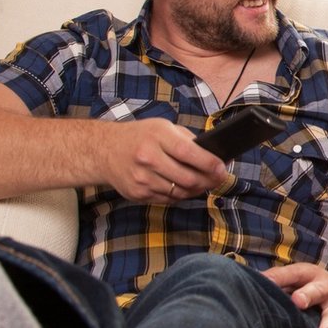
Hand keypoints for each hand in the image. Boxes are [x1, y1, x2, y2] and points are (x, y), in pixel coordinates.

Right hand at [103, 119, 227, 203]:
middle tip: (218, 178)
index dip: (209, 163)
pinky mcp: (138, 194)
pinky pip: (168, 199)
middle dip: (209, 181)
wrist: (104, 150)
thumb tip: (212, 156)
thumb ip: (186, 140)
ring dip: (196, 190)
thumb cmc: (139, 137)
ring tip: (204, 182)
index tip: (222, 168)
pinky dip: (180, 195)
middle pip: (187, 178)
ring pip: (180, 193)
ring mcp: (142, 179)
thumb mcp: (162, 128)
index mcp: (156, 137)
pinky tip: (184, 187)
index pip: (189, 153)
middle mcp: (148, 158)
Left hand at [263, 262, 327, 327]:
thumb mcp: (297, 279)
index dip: (282, 278)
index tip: (270, 283)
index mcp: (310, 275)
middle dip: (309, 296)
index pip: (294, 274)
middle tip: (299, 303)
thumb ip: (276, 281)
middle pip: (319, 291)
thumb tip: (250, 283)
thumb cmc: (312, 288)